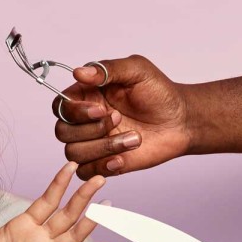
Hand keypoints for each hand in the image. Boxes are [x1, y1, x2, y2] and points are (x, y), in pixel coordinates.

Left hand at [0, 165, 110, 241]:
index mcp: (22, 225)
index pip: (47, 200)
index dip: (59, 183)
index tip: (72, 166)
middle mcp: (38, 238)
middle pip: (66, 213)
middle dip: (83, 196)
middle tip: (100, 178)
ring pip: (73, 233)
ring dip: (91, 220)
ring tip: (108, 204)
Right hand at [54, 55, 191, 179]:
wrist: (182, 121)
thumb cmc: (160, 93)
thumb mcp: (137, 70)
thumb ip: (107, 69)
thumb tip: (78, 72)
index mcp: (87, 96)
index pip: (60, 106)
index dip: (75, 111)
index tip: (100, 109)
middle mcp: (85, 120)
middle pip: (62, 132)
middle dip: (90, 129)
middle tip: (119, 119)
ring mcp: (93, 143)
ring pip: (73, 153)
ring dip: (103, 147)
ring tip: (134, 138)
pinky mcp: (103, 163)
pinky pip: (85, 172)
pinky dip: (102, 167)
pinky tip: (122, 159)